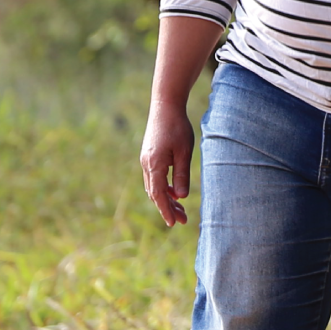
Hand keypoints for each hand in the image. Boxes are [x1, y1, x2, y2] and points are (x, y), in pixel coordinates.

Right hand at [140, 101, 194, 225]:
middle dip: (168, 208)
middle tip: (182, 220)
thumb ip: (181, 174)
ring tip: (181, 210)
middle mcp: (146, 164)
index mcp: (154, 165)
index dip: (166, 210)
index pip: (158, 195)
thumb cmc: (177, 127)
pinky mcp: (150, 156)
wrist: (165, 105)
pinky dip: (164, 188)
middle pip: (155, 194)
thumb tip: (181, 197)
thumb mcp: (184, 152)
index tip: (173, 223)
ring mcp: (146, 160)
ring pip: (154, 187)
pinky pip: (155, 178)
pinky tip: (176, 192)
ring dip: (166, 199)